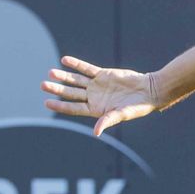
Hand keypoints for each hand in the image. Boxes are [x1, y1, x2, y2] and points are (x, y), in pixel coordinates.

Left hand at [41, 56, 164, 136]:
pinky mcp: (103, 74)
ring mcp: (97, 85)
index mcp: (96, 109)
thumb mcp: (122, 114)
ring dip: (64, 76)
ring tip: (51, 72)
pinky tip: (65, 60)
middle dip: (57, 89)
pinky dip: (76, 64)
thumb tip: (96, 133)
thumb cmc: (138, 107)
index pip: (74, 108)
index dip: (60, 106)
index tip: (47, 103)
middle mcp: (94, 97)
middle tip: (44, 85)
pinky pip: (86, 68)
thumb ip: (107, 120)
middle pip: (71, 93)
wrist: (150, 91)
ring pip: (76, 80)